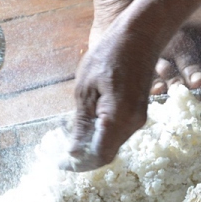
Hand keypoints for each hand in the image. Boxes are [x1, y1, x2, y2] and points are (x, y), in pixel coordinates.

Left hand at [64, 20, 162, 171]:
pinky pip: (118, 133)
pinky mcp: (138, 113)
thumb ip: (81, 123)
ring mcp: (138, 119)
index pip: (99, 156)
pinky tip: (86, 123)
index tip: (59, 163)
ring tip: (70, 135)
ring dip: (92, 145)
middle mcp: (133, 124)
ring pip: (112, 144)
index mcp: (118, 117)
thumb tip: (73, 152)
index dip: (79, 165)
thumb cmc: (109, 55)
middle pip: (107, 153)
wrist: (141, 37)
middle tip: (59, 153)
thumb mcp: (85, 88)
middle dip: (84, 157)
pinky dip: (102, 135)